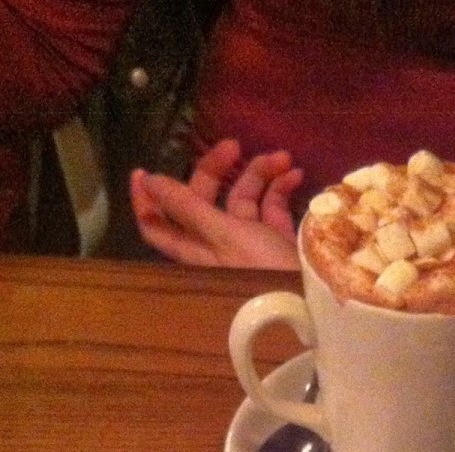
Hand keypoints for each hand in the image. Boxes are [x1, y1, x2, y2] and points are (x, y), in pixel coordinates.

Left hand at [130, 139, 302, 268]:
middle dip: (216, 169)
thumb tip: (149, 181)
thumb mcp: (223, 235)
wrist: (310, 302)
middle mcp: (216, 244)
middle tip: (233, 146)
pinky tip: (294, 173)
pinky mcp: (275, 240)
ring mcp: (247, 241)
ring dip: (259, 172)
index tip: (143, 171)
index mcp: (196, 248)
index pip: (158, 225)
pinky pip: (272, 206)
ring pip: (242, 196)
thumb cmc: (262, 269)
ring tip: (281, 157)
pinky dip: (281, 187)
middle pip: (203, 198)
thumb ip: (187, 208)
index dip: (148, 201)